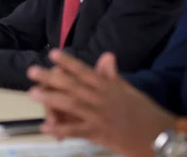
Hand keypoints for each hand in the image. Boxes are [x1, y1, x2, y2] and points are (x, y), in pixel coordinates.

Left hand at [27, 50, 174, 156]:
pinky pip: (77, 131)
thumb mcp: (127, 90)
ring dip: (51, 99)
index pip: (84, 71)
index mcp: (107, 86)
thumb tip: (107, 55)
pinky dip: (61, 129)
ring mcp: (99, 116)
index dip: (68, 62)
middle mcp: (101, 98)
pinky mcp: (98, 133)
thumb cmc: (140, 110)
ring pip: (72, 105)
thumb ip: (111, 75)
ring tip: (33, 93)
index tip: (52, 54)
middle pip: (73, 86)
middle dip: (51, 78)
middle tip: (31, 71)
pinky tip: (45, 127)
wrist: (157, 135)